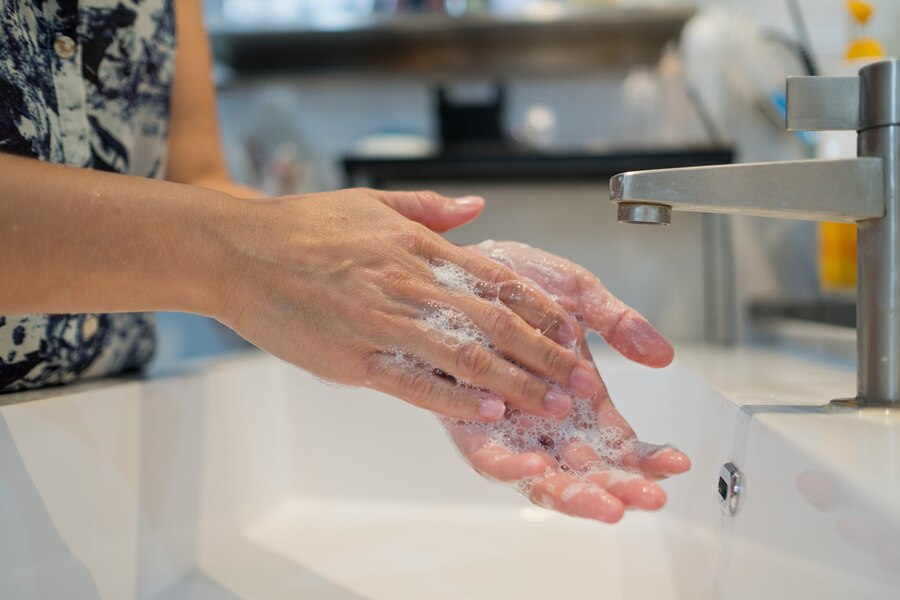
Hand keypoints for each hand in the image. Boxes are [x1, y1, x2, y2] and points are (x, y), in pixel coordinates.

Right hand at [214, 189, 604, 420]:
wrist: (239, 252)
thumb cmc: (303, 228)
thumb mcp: (371, 203)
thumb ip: (430, 209)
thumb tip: (476, 208)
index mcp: (418, 246)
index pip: (498, 280)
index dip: (542, 310)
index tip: (573, 333)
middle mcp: (409, 283)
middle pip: (495, 325)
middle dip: (546, 357)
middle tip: (581, 383)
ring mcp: (383, 322)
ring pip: (466, 358)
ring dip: (517, 385)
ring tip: (553, 408)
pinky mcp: (354, 359)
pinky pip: (415, 383)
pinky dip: (456, 401)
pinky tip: (490, 414)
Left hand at [440, 241, 688, 521]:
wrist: (459, 263)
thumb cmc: (517, 280)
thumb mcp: (578, 294)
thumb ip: (618, 323)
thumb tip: (662, 354)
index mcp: (578, 397)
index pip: (619, 442)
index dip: (649, 457)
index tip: (677, 463)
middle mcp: (545, 420)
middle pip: (587, 470)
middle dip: (620, 487)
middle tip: (650, 496)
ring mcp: (508, 425)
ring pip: (544, 475)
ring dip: (575, 492)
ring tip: (607, 503)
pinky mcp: (467, 422)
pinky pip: (490, 456)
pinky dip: (513, 465)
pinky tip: (537, 467)